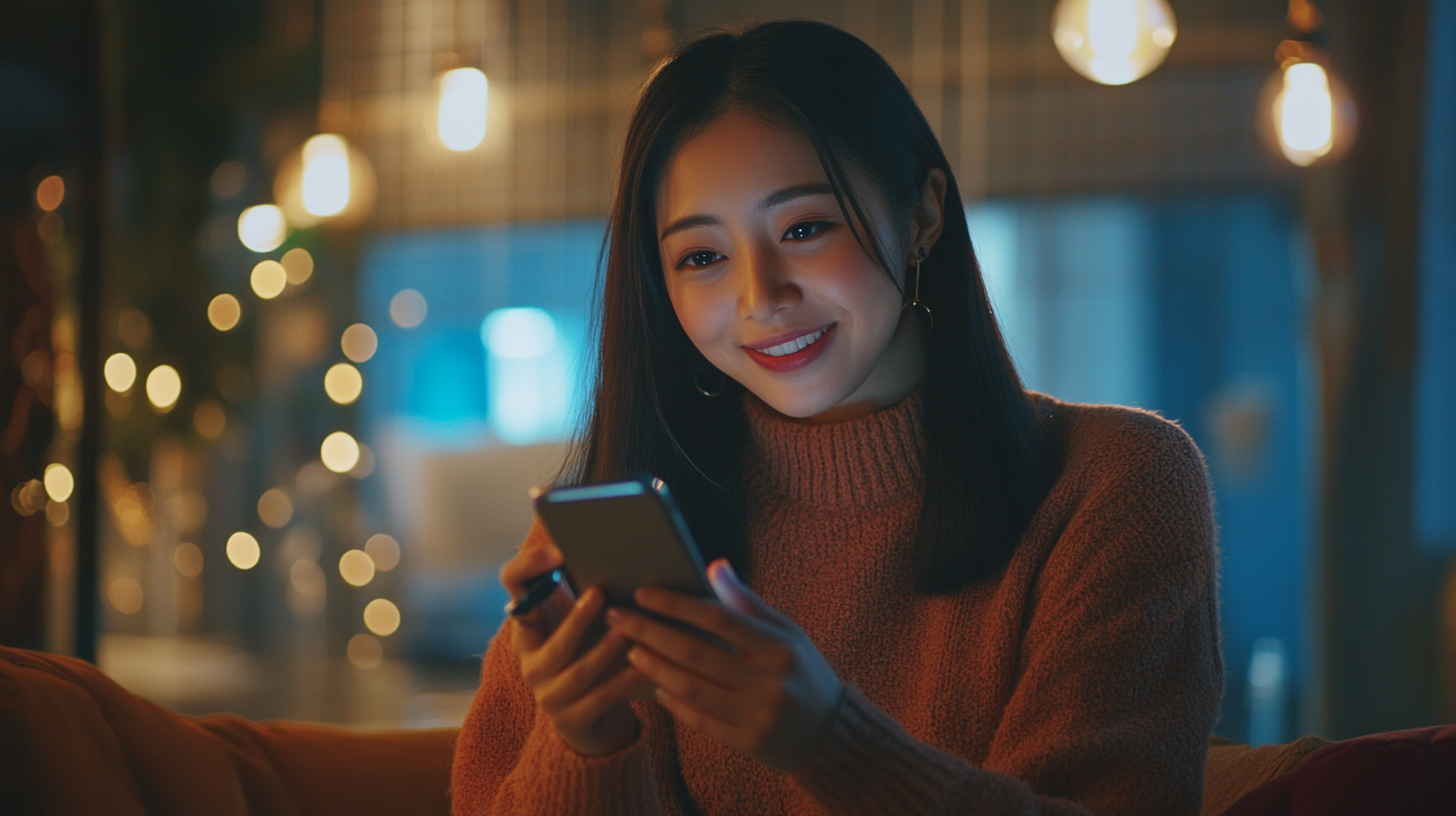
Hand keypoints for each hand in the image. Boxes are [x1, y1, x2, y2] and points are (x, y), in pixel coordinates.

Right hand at [500, 545, 644, 756]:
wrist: (590, 718)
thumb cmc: (586, 655)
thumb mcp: (575, 621)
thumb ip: (579, 588)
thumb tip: (600, 539)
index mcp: (528, 628)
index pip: (513, 586)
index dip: (530, 568)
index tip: (557, 552)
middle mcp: (531, 663)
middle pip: (551, 640)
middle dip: (576, 617)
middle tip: (600, 592)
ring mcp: (549, 696)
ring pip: (578, 672)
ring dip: (604, 649)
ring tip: (628, 630)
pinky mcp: (572, 721)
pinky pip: (600, 698)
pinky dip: (623, 680)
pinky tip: (643, 666)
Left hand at [605, 559, 843, 771]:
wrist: (831, 734)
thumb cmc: (804, 673)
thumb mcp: (787, 633)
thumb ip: (748, 603)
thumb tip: (714, 566)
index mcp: (779, 647)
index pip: (718, 619)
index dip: (676, 604)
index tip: (643, 593)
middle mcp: (769, 682)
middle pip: (695, 652)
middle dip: (650, 633)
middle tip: (618, 619)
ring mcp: (757, 716)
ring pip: (691, 688)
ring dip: (654, 667)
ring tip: (631, 650)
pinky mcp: (747, 744)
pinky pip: (699, 720)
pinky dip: (673, 701)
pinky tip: (655, 685)